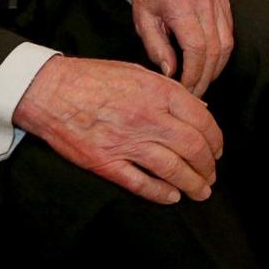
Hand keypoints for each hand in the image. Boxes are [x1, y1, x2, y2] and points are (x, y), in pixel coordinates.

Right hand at [13, 55, 223, 204]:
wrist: (49, 90)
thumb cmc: (94, 77)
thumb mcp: (139, 72)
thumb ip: (170, 92)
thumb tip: (199, 111)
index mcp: (159, 93)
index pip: (202, 120)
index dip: (216, 139)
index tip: (218, 149)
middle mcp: (148, 118)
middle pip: (192, 147)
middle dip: (208, 165)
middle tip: (212, 174)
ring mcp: (126, 142)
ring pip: (172, 169)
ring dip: (192, 183)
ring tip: (202, 191)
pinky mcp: (105, 162)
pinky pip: (140, 183)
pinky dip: (160, 193)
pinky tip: (172, 197)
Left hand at [130, 0, 234, 96]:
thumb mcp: (143, 24)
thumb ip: (157, 49)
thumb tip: (171, 73)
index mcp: (182, 6)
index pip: (196, 48)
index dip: (193, 73)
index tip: (185, 89)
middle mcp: (204, 2)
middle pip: (214, 50)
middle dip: (205, 77)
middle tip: (194, 94)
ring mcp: (217, 2)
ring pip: (226, 45)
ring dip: (215, 69)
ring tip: (202, 83)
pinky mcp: (224, 4)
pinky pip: (228, 35)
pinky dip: (221, 55)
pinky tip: (209, 66)